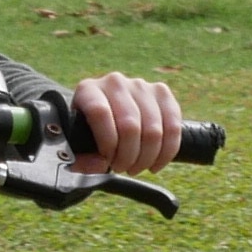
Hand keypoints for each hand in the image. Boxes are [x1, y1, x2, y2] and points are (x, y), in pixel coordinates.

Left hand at [65, 70, 182, 172]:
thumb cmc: (90, 134)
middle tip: (123, 168)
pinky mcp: (163, 93)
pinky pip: (173, 127)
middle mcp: (115, 82)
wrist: (108, 117)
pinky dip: (167, 152)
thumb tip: (101, 164)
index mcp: (88, 90)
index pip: (100, 113)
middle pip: (130, 125)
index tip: (107, 160)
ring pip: (154, 130)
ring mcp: (141, 85)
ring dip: (147, 158)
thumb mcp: (78, 146)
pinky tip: (155, 164)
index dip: (107, 142)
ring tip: (136, 167)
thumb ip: (81, 160)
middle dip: (128, 156)